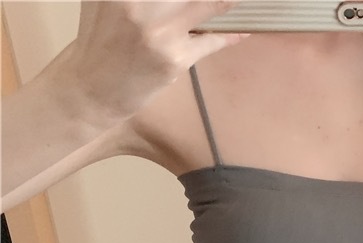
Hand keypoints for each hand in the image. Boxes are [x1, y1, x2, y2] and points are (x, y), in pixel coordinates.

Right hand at [66, 1, 249, 120]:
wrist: (92, 87)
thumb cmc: (102, 36)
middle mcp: (135, 1)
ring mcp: (157, 30)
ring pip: (207, 4)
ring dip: (228, 1)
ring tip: (236, 1)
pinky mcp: (173, 58)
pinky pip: (211, 40)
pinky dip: (229, 35)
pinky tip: (241, 30)